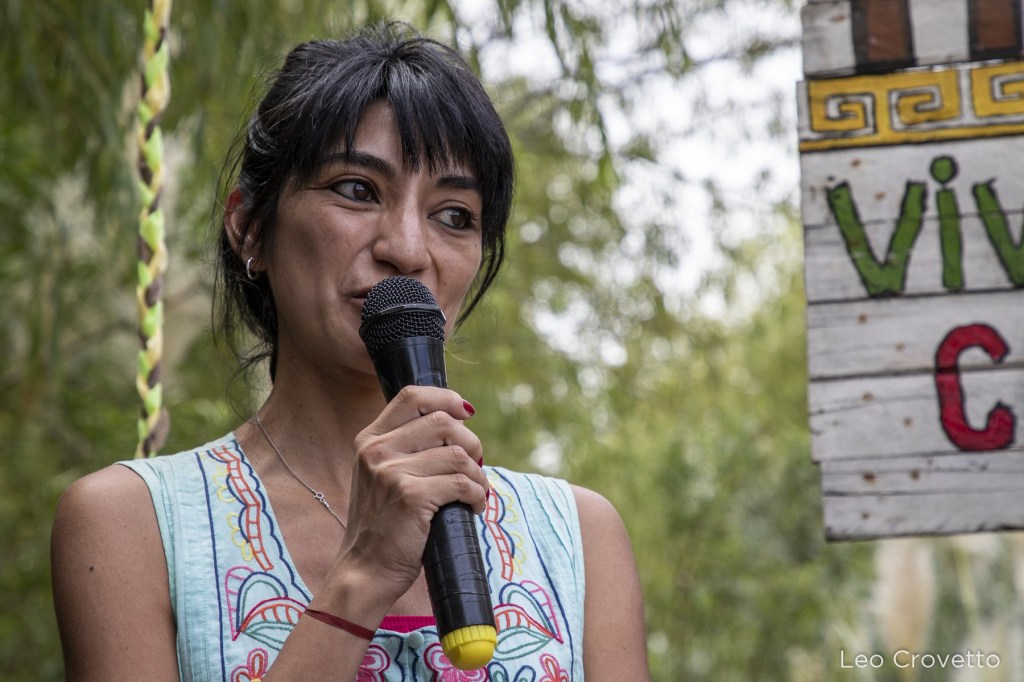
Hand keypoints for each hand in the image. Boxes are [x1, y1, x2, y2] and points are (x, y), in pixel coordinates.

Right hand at [336, 386, 486, 600]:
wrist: (364, 571)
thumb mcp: (380, 477)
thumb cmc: (383, 526)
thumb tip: (455, 423)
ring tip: (476, 492)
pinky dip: (477, 495)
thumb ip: (406, 449)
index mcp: (370, 440)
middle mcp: (377, 451)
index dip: (446, 398)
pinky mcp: (411, 497)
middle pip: (443, 421)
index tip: (466, 413)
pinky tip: (473, 507)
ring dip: (478, 475)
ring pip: (458, 454)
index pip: (412, 396)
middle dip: (471, 442)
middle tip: (475, 466)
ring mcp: (391, 472)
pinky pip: (462, 482)